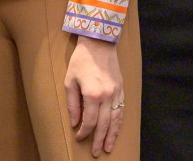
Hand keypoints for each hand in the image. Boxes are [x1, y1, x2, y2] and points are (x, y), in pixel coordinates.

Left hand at [64, 36, 123, 156]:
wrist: (99, 42)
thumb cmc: (81, 60)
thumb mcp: (70, 81)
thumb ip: (73, 104)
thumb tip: (75, 122)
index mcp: (93, 94)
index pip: (90, 121)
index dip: (84, 132)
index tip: (79, 137)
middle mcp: (107, 95)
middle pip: (104, 124)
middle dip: (100, 140)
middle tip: (97, 152)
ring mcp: (117, 92)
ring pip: (116, 119)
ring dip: (112, 135)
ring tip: (109, 147)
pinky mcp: (121, 88)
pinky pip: (122, 109)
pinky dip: (119, 122)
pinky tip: (116, 130)